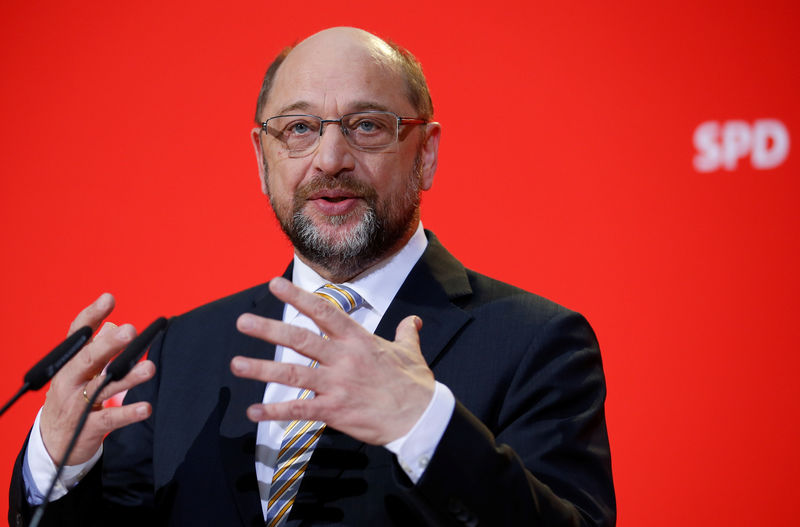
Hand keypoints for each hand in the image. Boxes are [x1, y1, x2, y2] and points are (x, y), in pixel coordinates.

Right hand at [39, 293, 155, 465]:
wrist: (52, 443)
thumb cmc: (72, 397)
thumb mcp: (78, 372)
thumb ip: (96, 349)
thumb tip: (114, 325)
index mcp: (68, 363)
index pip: (77, 335)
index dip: (91, 316)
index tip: (109, 299)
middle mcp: (69, 381)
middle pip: (87, 359)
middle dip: (107, 345)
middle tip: (130, 331)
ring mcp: (77, 405)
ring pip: (102, 388)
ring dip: (127, 378)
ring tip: (149, 368)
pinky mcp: (88, 428)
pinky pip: (109, 419)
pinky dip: (128, 414)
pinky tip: (147, 408)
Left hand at [231, 277, 434, 445]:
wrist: (421, 418)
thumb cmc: (415, 385)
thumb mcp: (410, 352)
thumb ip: (406, 333)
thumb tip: (413, 321)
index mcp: (358, 340)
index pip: (323, 312)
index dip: (298, 296)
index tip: (275, 284)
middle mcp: (343, 359)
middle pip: (300, 339)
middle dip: (268, 329)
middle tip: (242, 321)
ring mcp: (337, 385)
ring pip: (292, 374)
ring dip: (261, 369)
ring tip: (236, 364)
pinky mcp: (334, 411)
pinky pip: (300, 410)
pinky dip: (275, 412)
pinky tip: (253, 413)